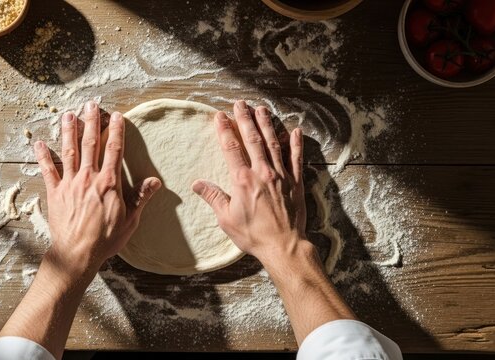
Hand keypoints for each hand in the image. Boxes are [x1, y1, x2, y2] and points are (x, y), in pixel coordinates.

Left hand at [34, 101, 161, 277]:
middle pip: (90, 144)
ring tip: (68, 114)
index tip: (117, 116)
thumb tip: (155, 181)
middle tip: (91, 104)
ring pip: (69, 151)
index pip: (114, 150)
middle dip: (91, 122)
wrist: (77, 254)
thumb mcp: (130, 220)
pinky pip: (48, 170)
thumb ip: (141, 197)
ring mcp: (70, 184)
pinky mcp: (55, 193)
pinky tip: (38, 142)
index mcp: (109, 183)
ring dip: (68, 131)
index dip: (116, 131)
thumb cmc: (106, 239)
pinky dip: (43, 156)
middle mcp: (88, 178)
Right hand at [192, 100, 309, 265]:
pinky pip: (296, 158)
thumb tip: (198, 183)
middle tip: (240, 103)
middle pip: (252, 139)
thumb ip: (213, 197)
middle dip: (245, 119)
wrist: (283, 246)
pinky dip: (295, 144)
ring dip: (266, 124)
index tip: (220, 116)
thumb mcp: (226, 218)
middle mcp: (262, 172)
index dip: (224, 130)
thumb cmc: (253, 235)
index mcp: (242, 180)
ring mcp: (281, 176)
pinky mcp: (295, 182)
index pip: (231, 148)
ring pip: (273, 143)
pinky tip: (294, 130)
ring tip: (261, 109)